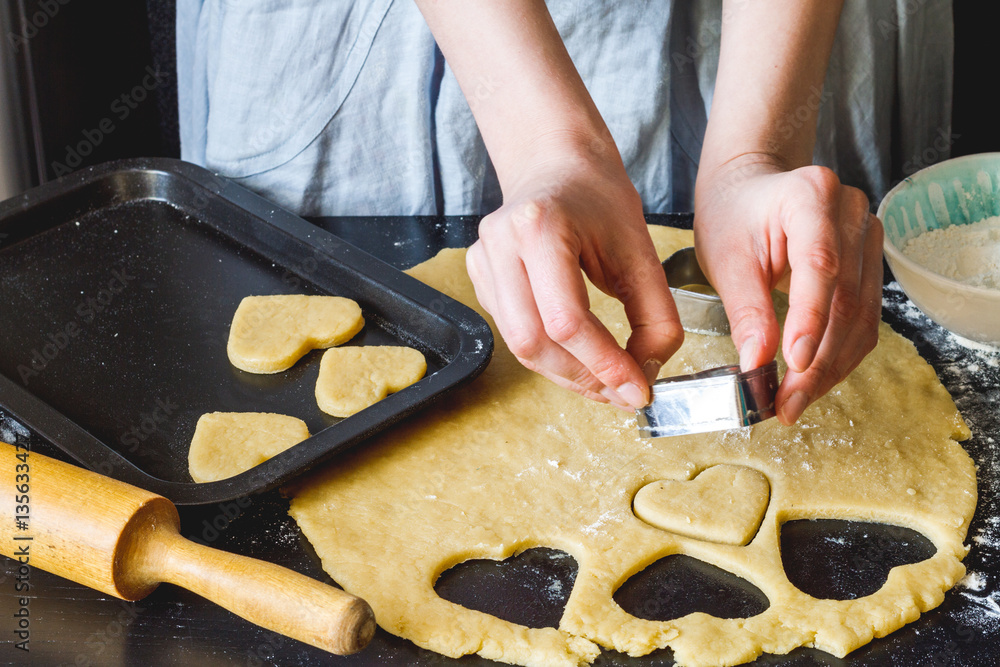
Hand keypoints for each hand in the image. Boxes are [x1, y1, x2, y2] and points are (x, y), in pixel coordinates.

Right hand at [467, 137, 683, 409]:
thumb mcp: (641, 250)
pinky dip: (550, 356)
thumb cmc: (599, 198)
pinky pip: (512, 334)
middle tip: (623, 392)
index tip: (638, 389)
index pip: (567, 320)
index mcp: (540, 227)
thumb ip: (654, 316)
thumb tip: (646, 374)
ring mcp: (482, 261)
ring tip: (606, 379)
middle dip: (583, 378)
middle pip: (533, 343)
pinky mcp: (478, 276)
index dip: (604, 365)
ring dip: (567, 375)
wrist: (555, 163)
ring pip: (519, 347)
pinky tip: (580, 355)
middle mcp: (500, 244)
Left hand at [694, 158, 883, 423]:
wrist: (749, 188)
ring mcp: (867, 237)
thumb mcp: (725, 258)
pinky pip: (863, 318)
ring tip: (795, 402)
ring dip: (831, 368)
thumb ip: (746, 309)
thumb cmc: (733, 216)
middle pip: (846, 299)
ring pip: (861, 317)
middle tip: (787, 404)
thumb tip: (757, 364)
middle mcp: (851, 212)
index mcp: (811, 195)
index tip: (793, 364)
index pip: (819, 264)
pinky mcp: (869, 263)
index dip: (810, 319)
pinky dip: (838, 355)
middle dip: (817, 361)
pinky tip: (812, 381)